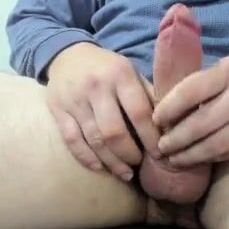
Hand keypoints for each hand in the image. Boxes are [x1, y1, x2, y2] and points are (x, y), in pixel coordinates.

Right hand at [43, 42, 161, 182]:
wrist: (67, 55)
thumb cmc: (107, 69)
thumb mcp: (131, 73)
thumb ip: (149, 96)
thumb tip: (170, 127)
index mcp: (120, 75)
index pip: (139, 113)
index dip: (151, 138)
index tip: (160, 154)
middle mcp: (96, 86)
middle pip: (114, 132)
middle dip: (130, 154)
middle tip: (138, 163)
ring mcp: (74, 99)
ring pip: (94, 139)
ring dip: (112, 161)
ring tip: (125, 172)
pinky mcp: (58, 109)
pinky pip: (72, 139)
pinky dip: (86, 157)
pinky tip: (99, 167)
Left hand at [151, 54, 228, 165]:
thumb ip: (204, 82)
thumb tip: (167, 105)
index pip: (189, 92)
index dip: (167, 109)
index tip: (155, 119)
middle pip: (199, 124)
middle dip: (174, 139)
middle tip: (159, 147)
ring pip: (214, 144)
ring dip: (189, 155)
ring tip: (173, 159)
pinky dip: (212, 158)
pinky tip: (199, 159)